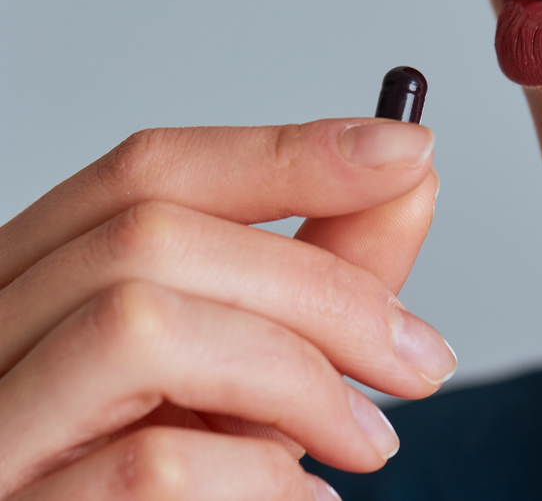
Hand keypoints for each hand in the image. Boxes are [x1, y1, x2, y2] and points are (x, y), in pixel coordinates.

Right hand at [0, 119, 454, 499]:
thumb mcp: (260, 364)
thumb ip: (325, 272)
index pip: (147, 170)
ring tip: (366, 441)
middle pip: (152, 234)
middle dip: (322, 286)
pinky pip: (150, 463)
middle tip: (420, 358)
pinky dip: (262, 474)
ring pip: (141, 324)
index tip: (407, 152)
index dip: (286, 151)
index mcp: (45, 283)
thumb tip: (407, 180)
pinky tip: (303, 496)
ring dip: (299, 376)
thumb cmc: (188, 481)